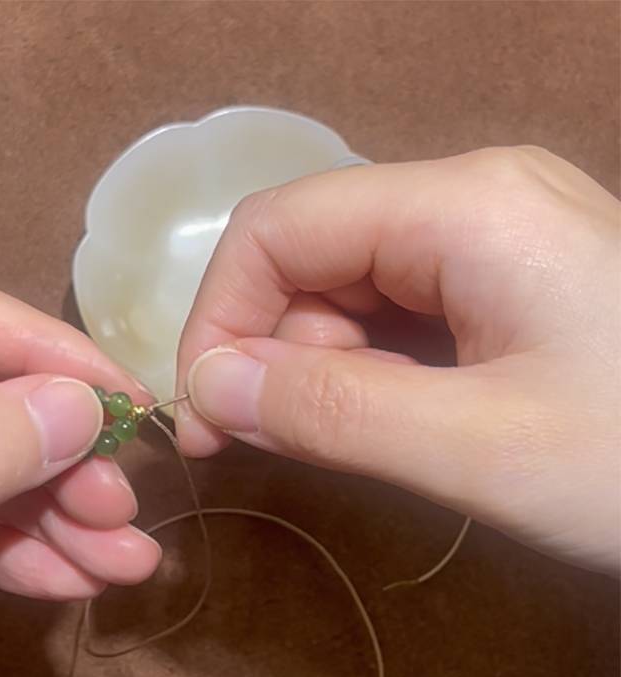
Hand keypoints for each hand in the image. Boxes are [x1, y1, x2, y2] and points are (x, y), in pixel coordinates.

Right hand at [176, 147, 619, 574]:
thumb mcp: (484, 450)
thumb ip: (335, 414)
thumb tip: (206, 389)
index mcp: (464, 205)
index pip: (280, 227)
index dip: (220, 314)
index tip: (203, 409)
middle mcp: (468, 201)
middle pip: (312, 256)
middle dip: (272, 349)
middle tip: (264, 441)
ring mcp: (488, 241)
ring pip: (348, 290)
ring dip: (321, 367)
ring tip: (356, 440)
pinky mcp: (500, 285)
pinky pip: (395, 316)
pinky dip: (367, 372)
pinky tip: (395, 421)